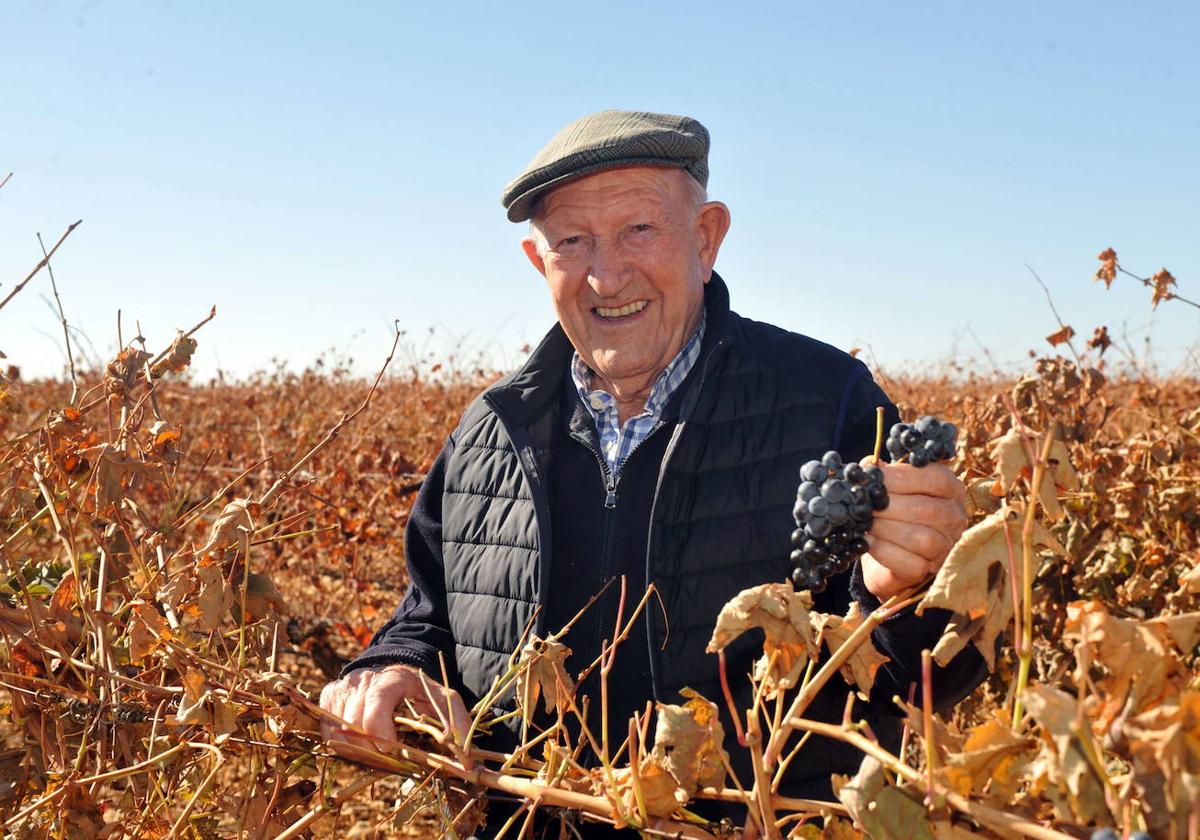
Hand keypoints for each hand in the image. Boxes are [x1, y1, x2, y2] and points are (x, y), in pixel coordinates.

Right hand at [319, 663, 470, 757]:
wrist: (393, 668)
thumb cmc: (420, 689)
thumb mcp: (444, 699)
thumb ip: (456, 723)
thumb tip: (466, 758)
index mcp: (393, 677)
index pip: (377, 702)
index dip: (379, 730)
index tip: (388, 748)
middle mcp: (363, 679)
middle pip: (354, 723)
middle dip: (369, 747)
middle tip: (386, 756)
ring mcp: (343, 686)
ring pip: (338, 730)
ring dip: (355, 749)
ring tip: (375, 749)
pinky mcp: (329, 695)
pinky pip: (326, 730)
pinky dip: (341, 744)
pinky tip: (359, 742)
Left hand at [860, 458, 967, 599]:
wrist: (883, 553)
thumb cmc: (889, 512)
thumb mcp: (887, 487)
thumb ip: (882, 474)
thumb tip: (869, 466)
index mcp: (950, 489)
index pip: (936, 478)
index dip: (904, 477)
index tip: (875, 478)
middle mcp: (955, 518)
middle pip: (927, 510)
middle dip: (889, 505)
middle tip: (863, 503)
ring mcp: (946, 547)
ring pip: (922, 538)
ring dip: (886, 529)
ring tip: (863, 523)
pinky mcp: (930, 571)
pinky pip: (911, 563)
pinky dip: (885, 552)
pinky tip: (866, 543)